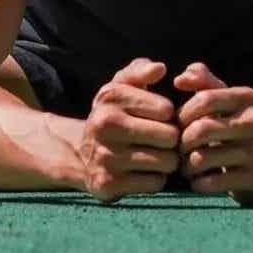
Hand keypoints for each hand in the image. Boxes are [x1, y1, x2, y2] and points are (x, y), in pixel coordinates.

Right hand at [79, 58, 180, 203]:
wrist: (81, 153)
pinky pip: (155, 183)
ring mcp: (106, 156)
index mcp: (111, 97)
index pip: (166, 109)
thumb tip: (160, 68)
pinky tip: (144, 172)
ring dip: (167, 160)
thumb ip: (140, 70)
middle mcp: (106, 125)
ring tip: (155, 155)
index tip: (159, 119)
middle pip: (170, 137)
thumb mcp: (121, 87)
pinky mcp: (108, 184)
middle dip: (171, 140)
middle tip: (162, 140)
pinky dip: (155, 179)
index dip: (169, 115)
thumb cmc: (113, 115)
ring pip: (166, 162)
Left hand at [173, 62, 252, 205]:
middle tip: (180, 147)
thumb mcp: (225, 98)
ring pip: (201, 159)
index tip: (179, 123)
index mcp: (248, 97)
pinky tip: (199, 179)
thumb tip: (179, 80)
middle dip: (182, 141)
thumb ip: (202, 80)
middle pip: (200, 130)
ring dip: (186, 164)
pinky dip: (197, 182)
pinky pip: (209, 183)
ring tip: (187, 163)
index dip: (183, 113)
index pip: (204, 100)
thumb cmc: (235, 124)